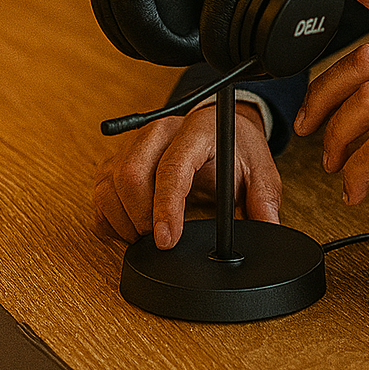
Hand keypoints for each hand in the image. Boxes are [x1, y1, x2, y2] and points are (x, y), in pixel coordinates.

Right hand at [92, 101, 281, 249]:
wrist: (220, 128)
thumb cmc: (237, 148)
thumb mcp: (260, 169)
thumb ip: (264, 198)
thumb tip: (268, 227)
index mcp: (198, 129)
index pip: (173, 166)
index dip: (166, 207)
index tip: (166, 240)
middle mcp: (161, 131)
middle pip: (131, 174)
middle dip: (141, 218)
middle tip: (160, 241)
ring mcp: (136, 143)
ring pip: (109, 184)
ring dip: (123, 220)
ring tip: (148, 236)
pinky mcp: (118, 158)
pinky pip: (100, 192)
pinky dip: (110, 218)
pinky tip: (132, 227)